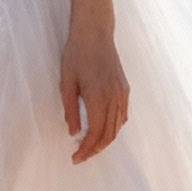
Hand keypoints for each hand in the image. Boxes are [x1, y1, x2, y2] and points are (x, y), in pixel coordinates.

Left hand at [60, 22, 127, 162]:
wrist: (95, 33)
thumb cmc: (77, 54)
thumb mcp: (67, 83)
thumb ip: (70, 110)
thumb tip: (74, 133)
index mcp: (98, 97)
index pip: (95, 133)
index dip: (86, 149)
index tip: (75, 158)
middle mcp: (114, 98)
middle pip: (108, 135)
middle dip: (95, 150)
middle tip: (81, 157)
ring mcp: (122, 94)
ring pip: (117, 127)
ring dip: (105, 141)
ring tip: (90, 147)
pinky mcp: (125, 89)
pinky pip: (123, 116)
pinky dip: (114, 128)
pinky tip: (104, 130)